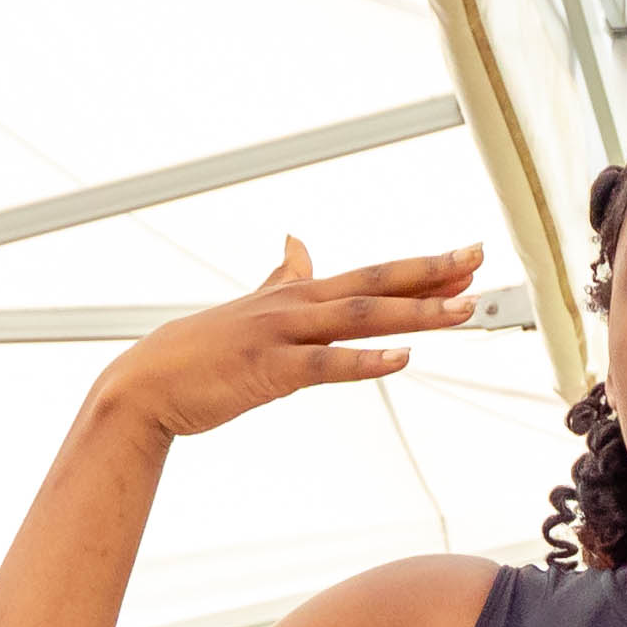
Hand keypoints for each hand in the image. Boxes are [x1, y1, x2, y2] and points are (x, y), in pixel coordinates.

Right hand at [89, 241, 484, 441]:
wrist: (148, 383)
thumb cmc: (200, 352)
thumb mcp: (248, 306)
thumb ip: (280, 276)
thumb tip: (297, 244)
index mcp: (295, 293)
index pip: (370, 275)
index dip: (421, 267)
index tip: (466, 257)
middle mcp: (294, 305)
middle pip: (375, 283)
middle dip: (431, 273)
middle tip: (479, 260)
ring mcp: (282, 336)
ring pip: (360, 318)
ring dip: (415, 313)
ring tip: (461, 309)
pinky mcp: (269, 371)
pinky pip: (324, 366)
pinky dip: (365, 363)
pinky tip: (401, 360)